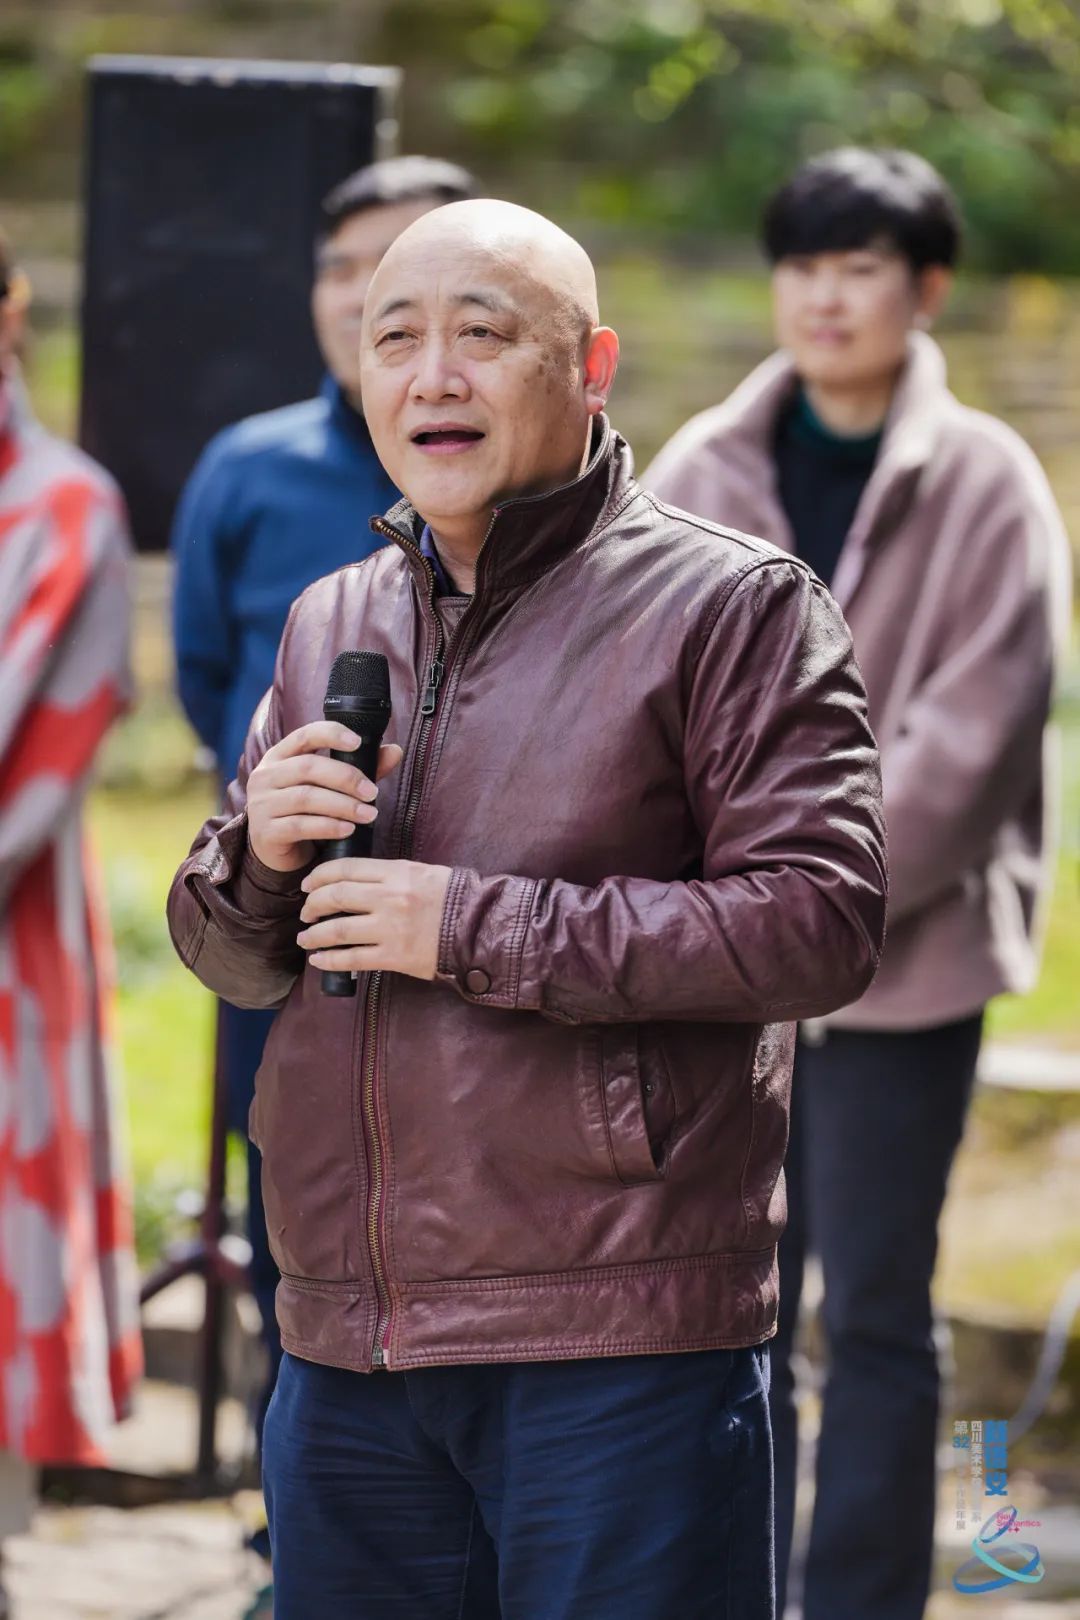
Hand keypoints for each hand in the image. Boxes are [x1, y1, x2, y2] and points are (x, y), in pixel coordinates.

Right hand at [246, 721, 403, 873]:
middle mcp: (266, 775)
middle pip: (308, 767)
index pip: (304, 735)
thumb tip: (395, 751)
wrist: (273, 848)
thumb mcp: (326, 786)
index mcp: (280, 756)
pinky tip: (348, 830)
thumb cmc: (303, 809)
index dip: (331, 734)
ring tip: (369, 815)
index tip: (358, 742)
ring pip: (306, 798)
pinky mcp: (265, 832)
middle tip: (372, 793)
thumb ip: (359, 768)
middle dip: (346, 778)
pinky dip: (329, 827)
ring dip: (343, 806)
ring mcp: (261, 804)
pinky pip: (300, 826)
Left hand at [297, 858, 452, 980]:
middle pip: (335, 896)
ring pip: (337, 929)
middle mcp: (390, 897)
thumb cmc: (453, 900)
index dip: (319, 876)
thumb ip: (390, 874)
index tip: (308, 884)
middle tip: (306, 912)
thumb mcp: (422, 873)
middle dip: (312, 905)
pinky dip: (329, 960)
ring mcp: (391, 928)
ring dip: (314, 935)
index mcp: (397, 871)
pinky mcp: (394, 956)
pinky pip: (352, 958)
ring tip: (305, 938)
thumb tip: (355, 879)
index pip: (345, 868)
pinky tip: (319, 960)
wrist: (480, 930)